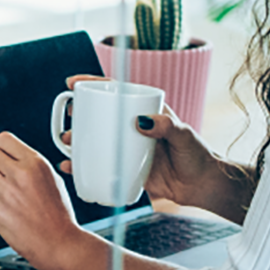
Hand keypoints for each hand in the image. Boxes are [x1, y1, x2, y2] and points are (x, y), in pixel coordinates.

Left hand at [0, 131, 96, 269]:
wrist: (60, 243)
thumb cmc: (59, 216)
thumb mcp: (52, 180)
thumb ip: (30, 167)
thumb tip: (11, 159)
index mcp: (36, 163)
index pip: (4, 139)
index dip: (0, 149)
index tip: (1, 159)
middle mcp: (21, 174)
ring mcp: (7, 192)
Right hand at [61, 76, 251, 221]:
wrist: (202, 185)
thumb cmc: (197, 155)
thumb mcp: (183, 134)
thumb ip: (165, 125)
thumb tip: (140, 121)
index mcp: (145, 111)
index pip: (116, 92)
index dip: (92, 85)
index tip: (73, 84)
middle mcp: (133, 128)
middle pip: (99, 115)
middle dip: (79, 113)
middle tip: (69, 116)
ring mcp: (128, 148)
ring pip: (96, 140)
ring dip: (77, 140)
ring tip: (67, 142)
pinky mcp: (125, 169)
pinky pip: (100, 165)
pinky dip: (84, 166)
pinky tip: (70, 167)